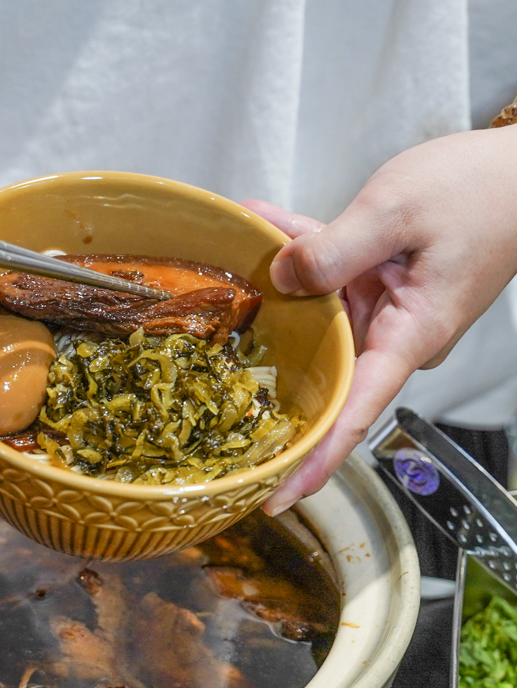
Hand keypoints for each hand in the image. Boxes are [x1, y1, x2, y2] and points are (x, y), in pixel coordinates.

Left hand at [243, 125, 516, 514]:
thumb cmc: (478, 192)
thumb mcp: (394, 213)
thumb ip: (330, 249)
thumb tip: (280, 278)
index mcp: (408, 337)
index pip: (353, 415)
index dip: (312, 461)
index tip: (274, 495)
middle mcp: (394, 336)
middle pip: (322, 372)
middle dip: (267, 367)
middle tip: (208, 377)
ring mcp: (385, 312)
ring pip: (317, 318)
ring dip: (275, 292)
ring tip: (225, 268)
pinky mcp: (380, 285)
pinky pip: (330, 278)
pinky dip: (300, 254)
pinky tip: (262, 225)